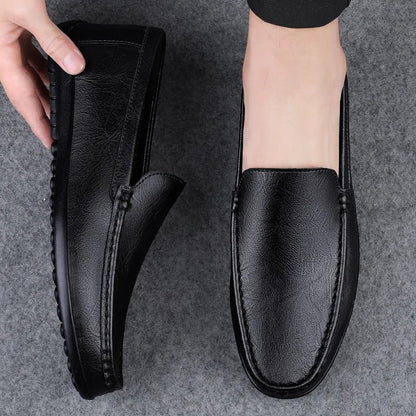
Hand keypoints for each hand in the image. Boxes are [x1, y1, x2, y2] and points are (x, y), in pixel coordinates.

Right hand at [0, 0, 84, 146]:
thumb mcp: (27, 11)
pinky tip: (59, 75)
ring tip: (62, 108)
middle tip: (60, 131)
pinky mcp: (17, 29)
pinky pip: (34, 58)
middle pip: (27, 92)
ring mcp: (9, 41)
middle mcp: (3, 53)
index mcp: (1, 57)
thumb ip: (53, 40)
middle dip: (44, 112)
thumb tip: (75, 65)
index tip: (50, 141)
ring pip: (31, 76)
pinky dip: (47, 70)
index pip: (23, 99)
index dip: (38, 122)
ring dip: (48, 92)